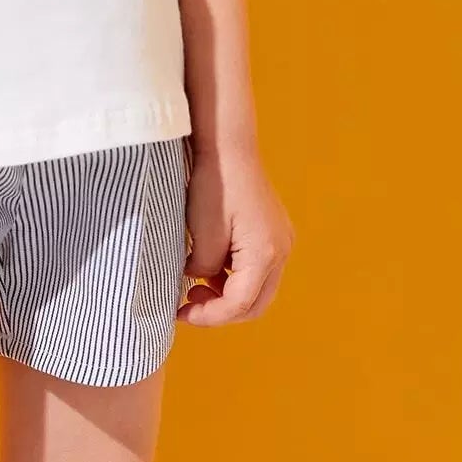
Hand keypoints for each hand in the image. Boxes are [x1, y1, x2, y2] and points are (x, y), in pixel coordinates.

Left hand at [178, 142, 293, 326]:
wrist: (228, 144)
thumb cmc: (214, 183)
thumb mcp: (202, 233)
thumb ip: (202, 269)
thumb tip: (198, 281)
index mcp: (265, 255)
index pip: (239, 305)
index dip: (208, 316)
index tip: (180, 313)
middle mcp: (281, 251)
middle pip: (255, 303)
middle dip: (221, 311)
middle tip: (188, 304)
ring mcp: (281, 240)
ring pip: (258, 287)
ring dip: (228, 294)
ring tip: (196, 284)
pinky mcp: (274, 230)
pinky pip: (257, 267)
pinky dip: (234, 276)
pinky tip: (210, 266)